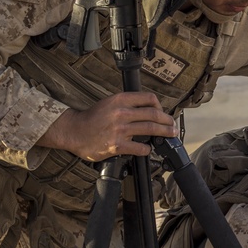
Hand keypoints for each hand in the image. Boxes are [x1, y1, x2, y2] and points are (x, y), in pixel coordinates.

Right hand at [37, 91, 176, 160]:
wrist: (74, 131)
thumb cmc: (92, 118)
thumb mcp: (109, 103)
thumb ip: (127, 104)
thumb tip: (147, 109)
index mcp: (120, 100)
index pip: (148, 98)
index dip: (159, 105)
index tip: (162, 111)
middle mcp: (121, 112)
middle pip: (153, 114)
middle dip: (167, 120)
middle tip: (173, 125)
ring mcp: (119, 129)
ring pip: (150, 129)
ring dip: (164, 132)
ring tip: (170, 134)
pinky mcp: (117, 145)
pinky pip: (140, 147)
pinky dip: (147, 149)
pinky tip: (147, 149)